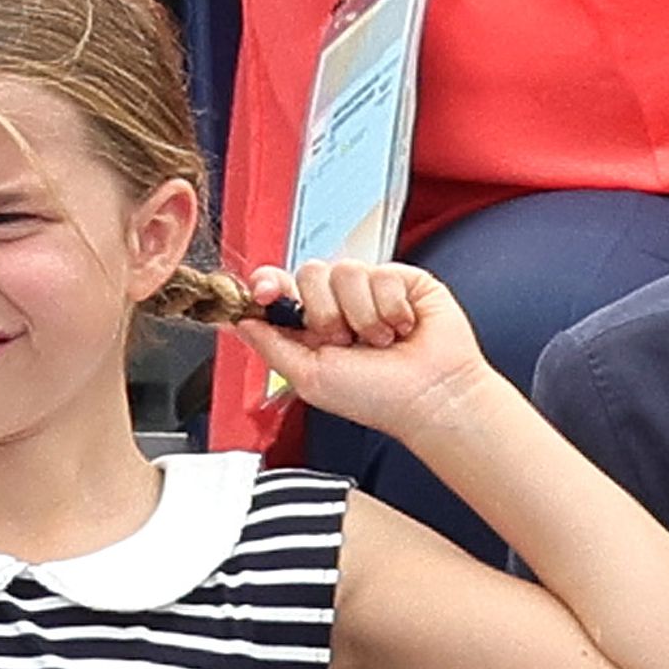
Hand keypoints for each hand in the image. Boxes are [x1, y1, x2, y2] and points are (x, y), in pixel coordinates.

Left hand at [233, 261, 500, 439]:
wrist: (428, 396)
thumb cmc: (376, 398)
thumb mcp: (309, 378)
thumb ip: (271, 345)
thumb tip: (240, 321)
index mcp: (313, 327)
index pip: (281, 288)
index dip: (269, 283)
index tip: (264, 291)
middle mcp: (341, 304)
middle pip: (310, 273)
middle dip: (325, 313)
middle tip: (348, 342)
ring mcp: (371, 290)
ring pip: (345, 271)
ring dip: (362, 316)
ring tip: (381, 341)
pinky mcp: (403, 280)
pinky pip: (381, 273)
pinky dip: (391, 308)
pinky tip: (403, 328)